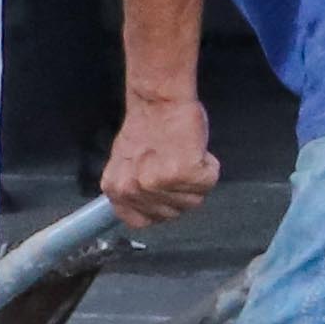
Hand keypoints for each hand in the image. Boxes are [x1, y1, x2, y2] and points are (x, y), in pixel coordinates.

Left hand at [104, 94, 217, 228]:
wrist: (160, 102)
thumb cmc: (149, 126)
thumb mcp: (128, 164)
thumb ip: (134, 188)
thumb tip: (149, 206)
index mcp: (116, 189)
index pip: (141, 222)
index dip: (160, 207)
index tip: (165, 191)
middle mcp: (133, 190)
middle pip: (173, 213)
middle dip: (181, 191)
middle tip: (174, 163)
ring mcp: (157, 183)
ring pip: (193, 201)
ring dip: (195, 178)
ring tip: (183, 155)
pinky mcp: (183, 174)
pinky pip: (208, 182)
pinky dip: (208, 166)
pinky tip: (194, 151)